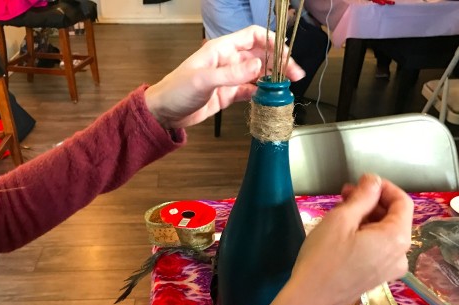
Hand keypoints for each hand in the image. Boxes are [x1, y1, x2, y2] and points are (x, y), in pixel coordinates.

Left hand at [144, 25, 304, 129]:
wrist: (163, 113)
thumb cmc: (177, 91)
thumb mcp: (204, 80)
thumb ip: (232, 73)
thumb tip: (260, 66)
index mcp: (222, 49)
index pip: (254, 36)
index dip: (273, 42)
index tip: (287, 56)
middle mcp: (228, 60)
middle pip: (261, 54)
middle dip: (280, 62)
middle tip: (295, 75)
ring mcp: (229, 78)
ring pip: (258, 73)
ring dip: (273, 78)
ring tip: (287, 88)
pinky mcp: (228, 94)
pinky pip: (250, 90)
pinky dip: (261, 93)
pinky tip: (270, 99)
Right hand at [260, 174, 413, 304]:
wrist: (310, 299)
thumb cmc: (323, 257)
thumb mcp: (341, 219)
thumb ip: (363, 197)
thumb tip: (374, 181)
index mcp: (397, 238)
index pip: (402, 202)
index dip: (384, 187)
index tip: (361, 181)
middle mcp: (401, 254)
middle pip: (395, 218)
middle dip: (372, 202)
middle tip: (344, 194)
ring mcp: (391, 269)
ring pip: (385, 233)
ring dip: (366, 217)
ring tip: (340, 211)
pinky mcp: (378, 277)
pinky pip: (379, 248)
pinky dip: (366, 234)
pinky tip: (344, 232)